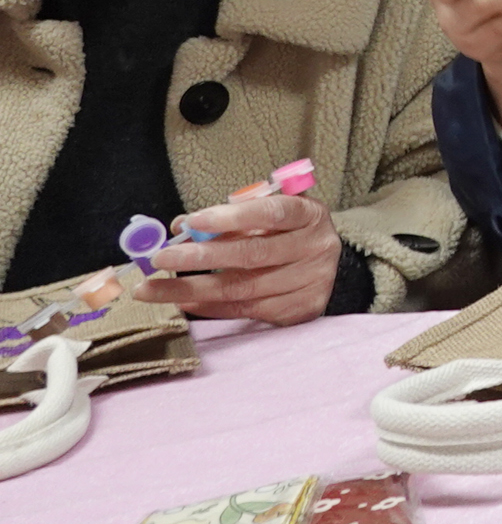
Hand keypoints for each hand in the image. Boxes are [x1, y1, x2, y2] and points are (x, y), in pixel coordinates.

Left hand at [143, 190, 341, 325]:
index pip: (272, 212)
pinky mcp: (301, 309)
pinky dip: (210, 307)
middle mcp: (316, 247)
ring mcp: (311, 281)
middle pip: (253, 254)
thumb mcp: (267, 216)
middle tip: (160, 258)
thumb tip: (181, 227)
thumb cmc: (287, 234)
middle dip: (201, 257)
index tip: (193, 220)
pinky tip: (184, 301)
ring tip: (153, 289)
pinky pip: (246, 310)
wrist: (325, 266)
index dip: (232, 217)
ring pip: (243, 288)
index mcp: (310, 215)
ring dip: (192, 288)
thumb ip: (229, 218)